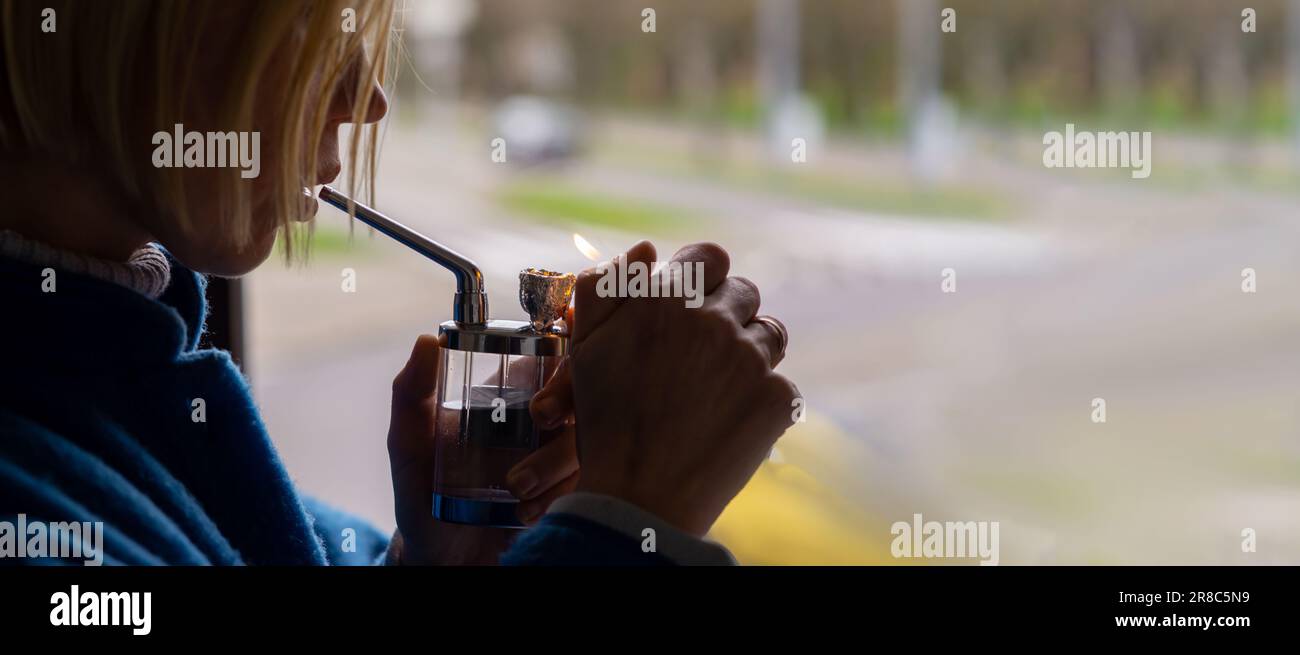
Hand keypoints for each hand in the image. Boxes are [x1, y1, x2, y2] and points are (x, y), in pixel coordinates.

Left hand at [386, 334, 578, 564]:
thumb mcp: (409, 441)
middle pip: (582, 394)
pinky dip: (558, 494)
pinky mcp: (568, 492)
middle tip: (541, 420)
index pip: (554, 360)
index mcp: (513, 397)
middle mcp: (543, 422)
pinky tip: (526, 512)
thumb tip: (427, 341)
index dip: (562, 362)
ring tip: (516, 488)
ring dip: (557, 461)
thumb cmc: (422, 491)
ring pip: (586, 439)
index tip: (546, 378)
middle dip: (568, 402)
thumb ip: (410, 394)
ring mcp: (558, 457)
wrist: (440, 553)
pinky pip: (585, 482)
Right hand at [532, 241, 797, 536]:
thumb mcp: (585, 349)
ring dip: (750, 350)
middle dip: (725, 314)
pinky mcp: (778, 398)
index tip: (695, 300)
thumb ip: (605, 288)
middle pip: (743, 291)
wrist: (640, 499)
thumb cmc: (606, 423)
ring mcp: (751, 359)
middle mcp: (713, 319)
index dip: (703, 275)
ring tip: (718, 386)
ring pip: (769, 332)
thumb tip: (643, 247)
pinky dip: (761, 399)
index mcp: (666, 298)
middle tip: (702, 353)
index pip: (709, 255)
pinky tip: (730, 420)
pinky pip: (781, 382)